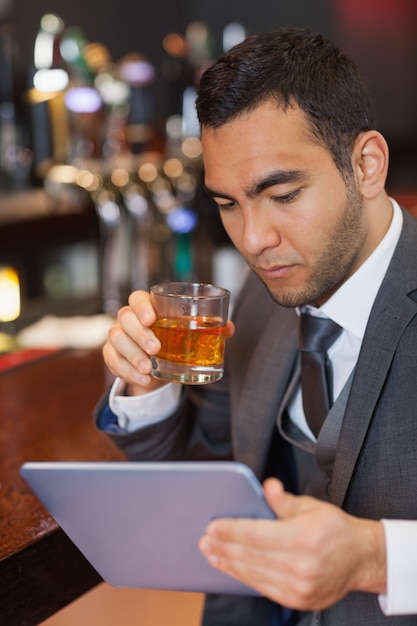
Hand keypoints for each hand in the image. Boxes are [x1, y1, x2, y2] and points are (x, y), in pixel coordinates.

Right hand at [103, 289, 234, 394]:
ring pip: (116, 339)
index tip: (152, 319)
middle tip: (156, 349)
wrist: (158, 364)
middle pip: (125, 318)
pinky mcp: (112, 355)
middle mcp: (128, 318)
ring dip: (132, 355)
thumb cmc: (174, 340)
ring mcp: (117, 336)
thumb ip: (209, 329)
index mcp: (147, 307)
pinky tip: (143, 379)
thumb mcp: (191, 334)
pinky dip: (126, 371)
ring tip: (149, 368)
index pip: (137, 298)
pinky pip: (112, 360)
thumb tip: (230, 328)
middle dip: (139, 334)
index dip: (141, 306)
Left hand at [199, 478, 386, 610]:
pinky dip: (244, 576)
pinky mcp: (298, 600)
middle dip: (223, 547)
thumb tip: (267, 487)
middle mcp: (301, 565)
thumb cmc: (335, 529)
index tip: (212, 527)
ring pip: (253, 574)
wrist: (360, 559)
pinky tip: (233, 567)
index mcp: (303, 537)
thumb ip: (283, 500)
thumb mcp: (311, 506)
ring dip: (229, 563)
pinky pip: (263, 587)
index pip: (256, 534)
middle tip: (204, 540)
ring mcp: (299, 586)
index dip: (230, 531)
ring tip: (212, 554)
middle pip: (250, 555)